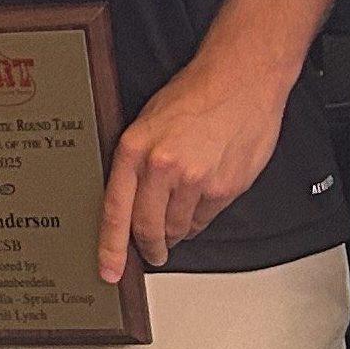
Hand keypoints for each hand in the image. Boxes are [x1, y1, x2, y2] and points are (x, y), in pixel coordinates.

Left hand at [98, 46, 288, 279]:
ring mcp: (194, 180)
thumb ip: (137, 162)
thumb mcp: (149, 121)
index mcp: (134, 148)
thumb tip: (129, 201)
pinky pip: (205, 220)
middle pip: (148, 228)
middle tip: (153, 253)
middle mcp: (161, 166)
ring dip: (176, 231)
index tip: (109, 270)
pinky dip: (200, 218)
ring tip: (178, 217)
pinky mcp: (223, 188)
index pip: (114, 210)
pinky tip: (202, 199)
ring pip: (178, 228)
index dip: (110, 247)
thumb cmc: (195, 94)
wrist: (241, 79)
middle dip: (150, 247)